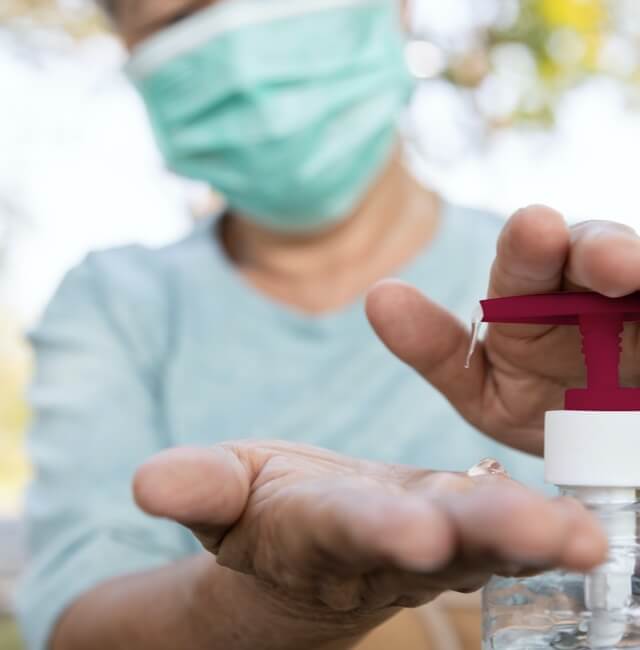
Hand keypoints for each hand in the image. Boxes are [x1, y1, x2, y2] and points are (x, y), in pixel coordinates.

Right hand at [133, 441, 605, 635]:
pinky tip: (590, 526)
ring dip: (536, 536)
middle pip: (439, 540)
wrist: (315, 534)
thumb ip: (200, 487)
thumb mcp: (227, 490)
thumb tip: (147, 481)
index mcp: (322, 529)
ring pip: (488, 540)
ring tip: (585, 536)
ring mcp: (435, 541)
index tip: (416, 534)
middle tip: (546, 535)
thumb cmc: (267, 508)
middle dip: (485, 535)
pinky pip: (510, 531)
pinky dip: (548, 532)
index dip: (376, 531)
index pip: (347, 529)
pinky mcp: (465, 528)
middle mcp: (389, 542)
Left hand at [366, 206, 639, 454]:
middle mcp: (593, 288)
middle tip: (609, 261)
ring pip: (639, 277)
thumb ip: (434, 347)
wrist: (602, 446)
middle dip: (602, 251)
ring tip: (632, 276)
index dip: (531, 249)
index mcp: (533, 296)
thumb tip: (379, 296)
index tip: (536, 229)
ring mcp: (635, 305)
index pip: (529, 264)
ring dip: (639, 268)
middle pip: (599, 256)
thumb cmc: (540, 405)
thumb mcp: (484, 387)